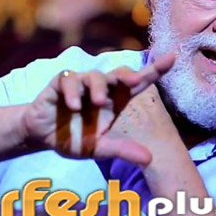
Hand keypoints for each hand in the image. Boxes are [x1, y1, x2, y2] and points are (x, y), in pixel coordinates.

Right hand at [21, 52, 175, 164]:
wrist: (42, 136)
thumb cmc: (75, 138)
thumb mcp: (100, 148)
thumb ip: (122, 150)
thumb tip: (149, 158)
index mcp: (116, 100)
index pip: (139, 83)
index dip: (155, 70)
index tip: (173, 57)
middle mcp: (102, 88)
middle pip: (119, 73)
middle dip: (128, 75)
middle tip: (134, 81)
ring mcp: (82, 83)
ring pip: (94, 76)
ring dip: (98, 87)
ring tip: (98, 103)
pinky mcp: (61, 82)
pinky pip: (69, 80)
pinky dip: (73, 91)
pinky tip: (74, 106)